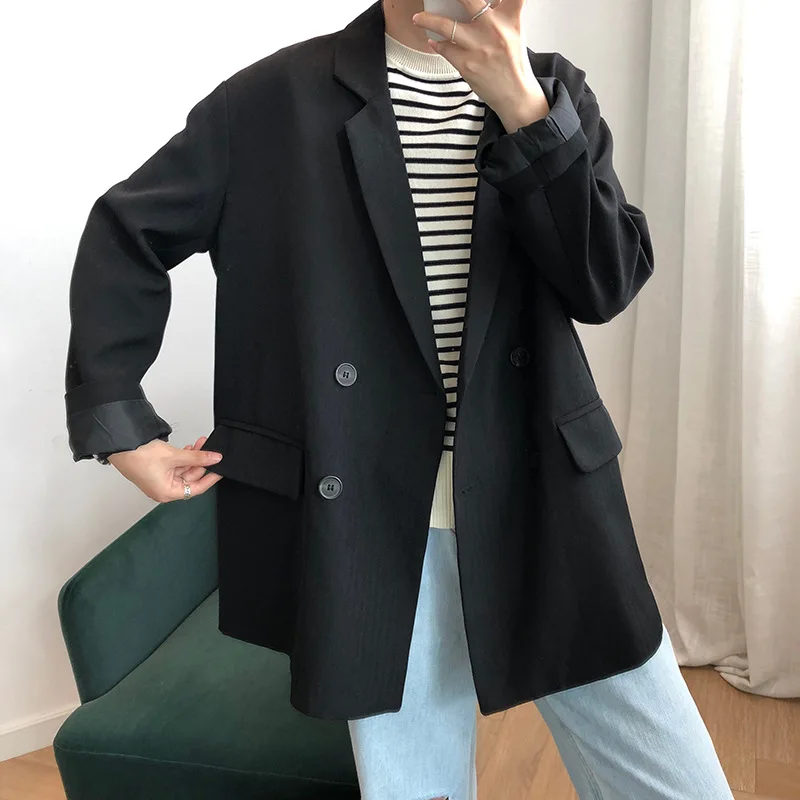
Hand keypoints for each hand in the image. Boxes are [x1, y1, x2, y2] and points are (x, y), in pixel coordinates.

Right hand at [107, 435, 223, 502]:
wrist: (119, 444)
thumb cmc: (137, 455)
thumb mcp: (174, 456)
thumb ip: (197, 457)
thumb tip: (214, 458)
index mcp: (167, 493)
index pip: (196, 488)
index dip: (210, 478)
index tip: (220, 470)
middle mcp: (163, 489)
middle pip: (190, 477)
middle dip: (201, 462)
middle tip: (210, 450)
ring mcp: (160, 480)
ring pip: (184, 469)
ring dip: (193, 457)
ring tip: (201, 443)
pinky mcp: (157, 470)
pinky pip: (176, 465)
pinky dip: (184, 457)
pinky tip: (190, 447)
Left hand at [411, 0, 549, 131]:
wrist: (514, 95)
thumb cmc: (512, 62)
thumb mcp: (514, 30)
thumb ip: (500, 12)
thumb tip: (481, 2)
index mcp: (510, 16)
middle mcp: (494, 28)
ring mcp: (478, 46)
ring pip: (445, 26)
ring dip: (427, 20)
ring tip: (417, 18)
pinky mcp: (467, 64)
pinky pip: (444, 49)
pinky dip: (437, 45)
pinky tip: (434, 42)